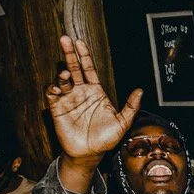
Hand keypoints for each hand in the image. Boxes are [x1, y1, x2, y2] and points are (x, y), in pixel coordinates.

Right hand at [46, 36, 142, 163]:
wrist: (90, 154)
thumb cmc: (106, 139)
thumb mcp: (122, 123)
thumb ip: (131, 107)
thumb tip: (140, 90)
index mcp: (96, 92)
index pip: (88, 69)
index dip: (84, 56)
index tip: (79, 43)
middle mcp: (81, 92)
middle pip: (74, 68)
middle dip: (69, 54)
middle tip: (65, 39)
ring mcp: (68, 99)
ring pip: (62, 80)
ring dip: (62, 73)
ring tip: (65, 73)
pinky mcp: (57, 109)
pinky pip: (52, 94)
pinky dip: (53, 88)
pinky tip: (57, 87)